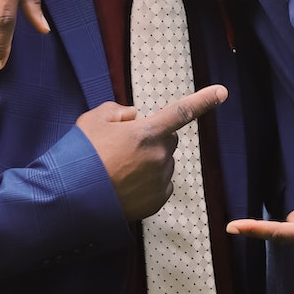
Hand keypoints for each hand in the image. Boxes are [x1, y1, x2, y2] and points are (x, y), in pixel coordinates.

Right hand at [78, 85, 227, 220]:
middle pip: (168, 139)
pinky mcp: (157, 201)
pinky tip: (126, 185)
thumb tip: (133, 116)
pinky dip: (149, 182)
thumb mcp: (93, 121)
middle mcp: (159, 156)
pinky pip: (161, 184)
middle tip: (124, 148)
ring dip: (149, 162)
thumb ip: (117, 111)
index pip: (181, 112)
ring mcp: (159, 180)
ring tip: (119, 170)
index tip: (222, 92)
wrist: (71, 199)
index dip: (203, 100)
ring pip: (163, 163)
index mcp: (147, 132)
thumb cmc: (81, 156)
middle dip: (154, 139)